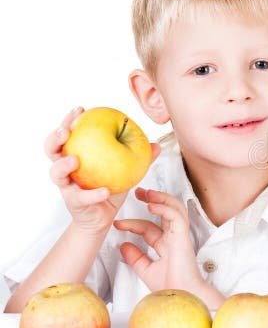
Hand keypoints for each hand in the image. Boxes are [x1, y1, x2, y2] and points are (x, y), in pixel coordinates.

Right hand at [46, 107, 160, 234]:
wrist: (101, 217)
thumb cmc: (109, 188)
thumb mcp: (125, 170)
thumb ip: (139, 157)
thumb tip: (156, 145)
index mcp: (76, 154)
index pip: (68, 134)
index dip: (70, 121)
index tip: (81, 110)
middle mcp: (66, 168)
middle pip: (51, 149)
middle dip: (55, 137)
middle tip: (66, 131)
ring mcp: (67, 185)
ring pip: (55, 173)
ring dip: (63, 165)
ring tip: (74, 160)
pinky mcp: (74, 202)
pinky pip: (81, 197)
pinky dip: (93, 194)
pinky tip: (104, 191)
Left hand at [114, 188, 204, 292]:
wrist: (182, 295)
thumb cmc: (170, 286)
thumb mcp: (146, 270)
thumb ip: (136, 257)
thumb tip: (123, 246)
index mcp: (166, 245)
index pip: (149, 227)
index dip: (133, 224)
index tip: (118, 224)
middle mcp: (173, 237)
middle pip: (165, 211)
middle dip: (152, 199)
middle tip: (138, 192)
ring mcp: (179, 236)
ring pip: (174, 208)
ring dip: (160, 199)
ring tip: (146, 193)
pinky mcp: (183, 236)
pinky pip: (176, 216)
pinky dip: (164, 208)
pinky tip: (152, 206)